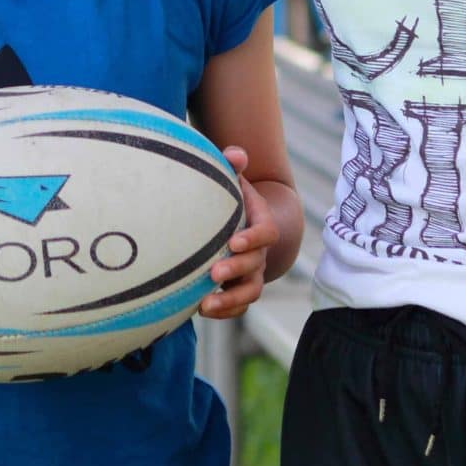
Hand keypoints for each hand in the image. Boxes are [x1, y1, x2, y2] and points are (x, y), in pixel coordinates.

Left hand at [200, 147, 277, 320]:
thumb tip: (234, 154)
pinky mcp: (239, 289)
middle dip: (236, 269)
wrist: (241, 223)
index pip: (266, 232)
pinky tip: (199, 310)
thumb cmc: (232, 197)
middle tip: (213, 272)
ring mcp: (251, 273)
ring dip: (230, 299)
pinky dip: (223, 311)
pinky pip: (238, 306)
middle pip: (256, 265)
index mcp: (260, 224)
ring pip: (250, 292)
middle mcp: (260, 252)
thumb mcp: (233, 179)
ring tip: (205, 303)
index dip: (253, 238)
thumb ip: (233, 165)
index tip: (233, 241)